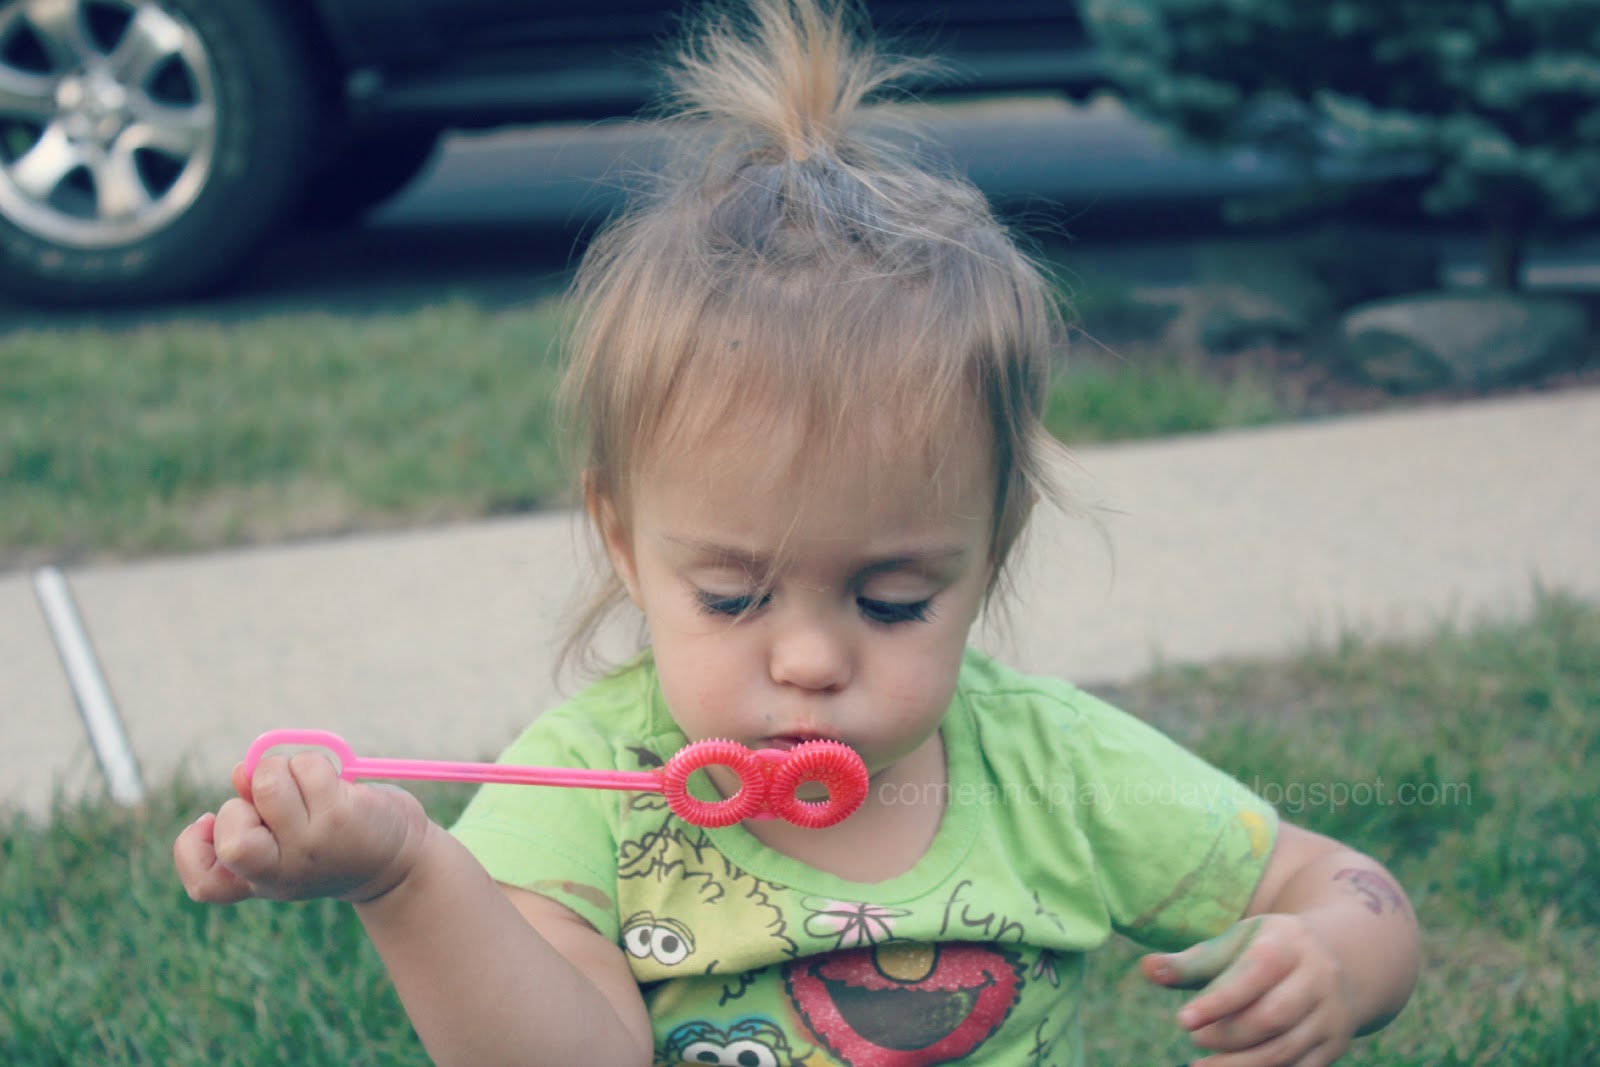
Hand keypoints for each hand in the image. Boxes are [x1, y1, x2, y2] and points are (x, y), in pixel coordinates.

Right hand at [174, 752, 428, 904]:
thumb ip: (259, 812)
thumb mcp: (291, 837)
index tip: (209, 822)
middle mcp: (281, 871)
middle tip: (272, 806)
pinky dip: (315, 764)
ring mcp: (311, 845)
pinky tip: (337, 785)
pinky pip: (308, 766)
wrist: (399, 860)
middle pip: (234, 839)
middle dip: (241, 804)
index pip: (204, 884)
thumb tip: (242, 773)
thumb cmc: (335, 841)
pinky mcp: (340, 817)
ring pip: (268, 780)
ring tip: (309, 786)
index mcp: (259, 879)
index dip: (192, 850)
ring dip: (283, 768)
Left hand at [1140, 915, 1358, 1066]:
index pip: (1255, 973)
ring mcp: (1330, 1016)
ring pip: (1284, 1050)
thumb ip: (1189, 962)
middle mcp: (1317, 978)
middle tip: (1194, 1038)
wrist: (1334, 963)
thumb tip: (1146, 969)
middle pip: (1271, 1017)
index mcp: (1289, 943)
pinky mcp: (1332, 1046)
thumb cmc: (1263, 952)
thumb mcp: (1232, 945)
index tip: (1182, 1021)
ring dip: (1238, 1065)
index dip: (1218, 1000)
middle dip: (1227, 1034)